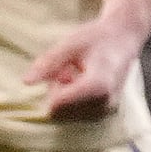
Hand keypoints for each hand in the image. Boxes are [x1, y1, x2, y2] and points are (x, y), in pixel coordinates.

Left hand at [23, 9, 149, 120]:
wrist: (124, 38)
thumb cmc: (96, 38)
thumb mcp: (69, 45)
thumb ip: (48, 63)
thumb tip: (26, 82)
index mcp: (97, 85)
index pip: (59, 103)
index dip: (53, 86)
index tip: (63, 68)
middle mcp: (105, 102)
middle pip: (62, 110)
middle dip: (58, 91)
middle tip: (69, 69)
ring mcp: (107, 109)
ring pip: (68, 114)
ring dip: (65, 96)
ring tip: (77, 74)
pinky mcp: (105, 112)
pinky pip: (78, 113)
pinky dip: (74, 100)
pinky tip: (81, 82)